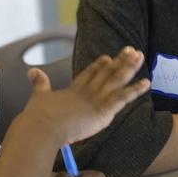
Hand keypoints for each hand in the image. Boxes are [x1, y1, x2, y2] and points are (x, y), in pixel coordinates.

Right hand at [23, 46, 149, 143]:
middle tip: (132, 50)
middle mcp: (87, 91)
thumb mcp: (38, 96)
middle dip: (120, 61)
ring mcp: (96, 100)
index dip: (100, 66)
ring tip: (140, 56)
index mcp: (73, 90)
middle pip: (107, 72)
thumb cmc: (39, 116)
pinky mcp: (103, 111)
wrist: (43, 126)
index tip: (108, 57)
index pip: (89, 74)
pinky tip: (146, 82)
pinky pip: (123, 98)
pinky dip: (135, 90)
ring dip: (130, 68)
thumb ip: (39, 83)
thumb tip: (31, 71)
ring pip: (118, 80)